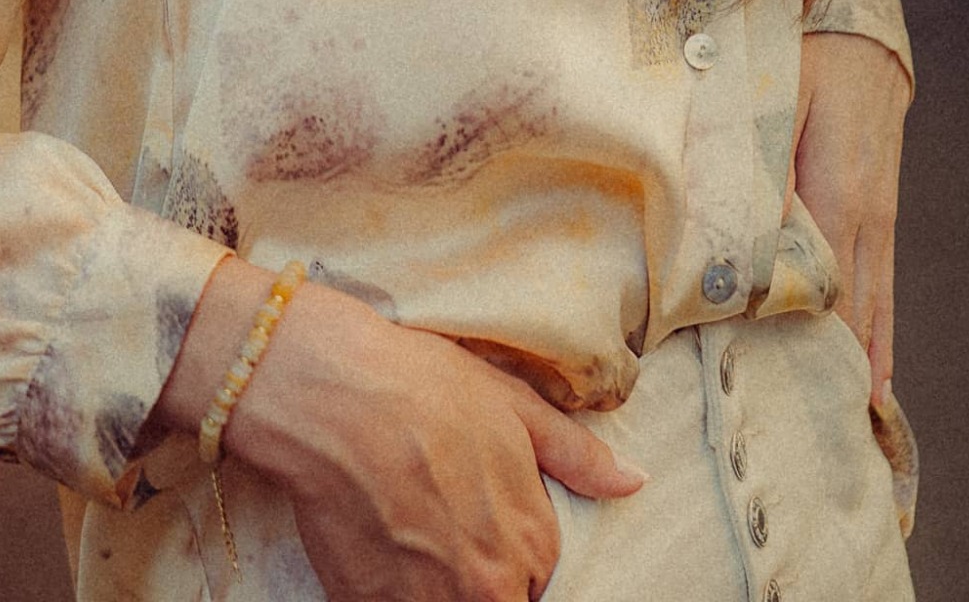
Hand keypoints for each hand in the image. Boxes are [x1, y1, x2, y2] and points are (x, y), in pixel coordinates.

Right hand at [163, 262, 644, 600]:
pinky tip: (379, 548)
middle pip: (498, 601)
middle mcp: (488, 587)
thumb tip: (634, 482)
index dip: (510, 550)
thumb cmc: (423, 387)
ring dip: (436, 586)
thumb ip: (578, 455)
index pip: (539, 579)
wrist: (334, 395)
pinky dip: (394, 591)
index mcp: (531, 540)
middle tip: (441, 527)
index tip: (479, 521)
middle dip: (476, 575)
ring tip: (411, 536)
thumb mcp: (513, 404)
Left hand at [790, 30, 910, 410]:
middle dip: (831, 369)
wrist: (854, 26)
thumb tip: (740, 231)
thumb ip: (753, 161)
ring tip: (855, 426)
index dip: (800, 342)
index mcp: (837, 191)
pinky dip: (878, 331)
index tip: (777, 396)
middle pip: (851, 309)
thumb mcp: (768, 96)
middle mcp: (866, 214)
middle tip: (810, 440)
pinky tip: (877, 374)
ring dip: (863, 360)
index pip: (819, 287)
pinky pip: (882, 284)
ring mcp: (879, 215)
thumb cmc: (800, 52)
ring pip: (874, 304)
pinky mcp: (881, 209)